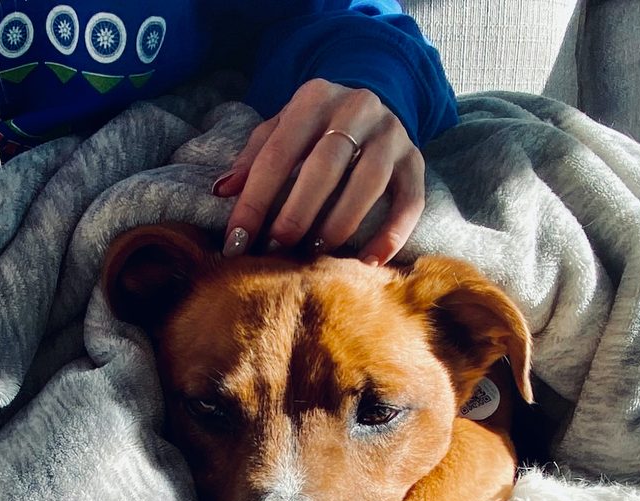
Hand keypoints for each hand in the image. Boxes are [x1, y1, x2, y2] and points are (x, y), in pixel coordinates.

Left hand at [212, 79, 425, 265]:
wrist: (377, 104)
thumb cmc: (318, 128)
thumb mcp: (284, 128)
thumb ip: (255, 155)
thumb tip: (223, 191)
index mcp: (315, 97)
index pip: (278, 152)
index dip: (255, 200)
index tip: (237, 241)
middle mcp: (357, 108)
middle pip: (325, 165)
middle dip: (297, 212)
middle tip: (278, 248)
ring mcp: (392, 135)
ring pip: (368, 182)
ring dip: (339, 223)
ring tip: (315, 254)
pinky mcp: (416, 163)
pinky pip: (409, 203)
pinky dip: (390, 235)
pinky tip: (367, 263)